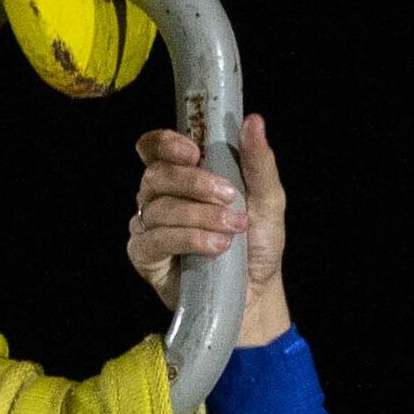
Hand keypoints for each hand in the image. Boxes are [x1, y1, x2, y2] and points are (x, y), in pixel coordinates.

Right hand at [125, 114, 293, 346]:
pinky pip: (153, 240)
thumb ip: (259, 162)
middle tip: (230, 198)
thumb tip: (253, 120)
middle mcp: (159, 197)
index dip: (165, 144)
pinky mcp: (145, 257)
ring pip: (158, 208)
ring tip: (232, 230)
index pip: (154, 148)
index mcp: (183, 175)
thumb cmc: (257, 243)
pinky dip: (186, 239)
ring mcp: (149, 227)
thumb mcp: (268, 199)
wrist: (255, 292)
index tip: (193, 151)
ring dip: (199, 216)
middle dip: (194, 183)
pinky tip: (214, 247)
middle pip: (156, 175)